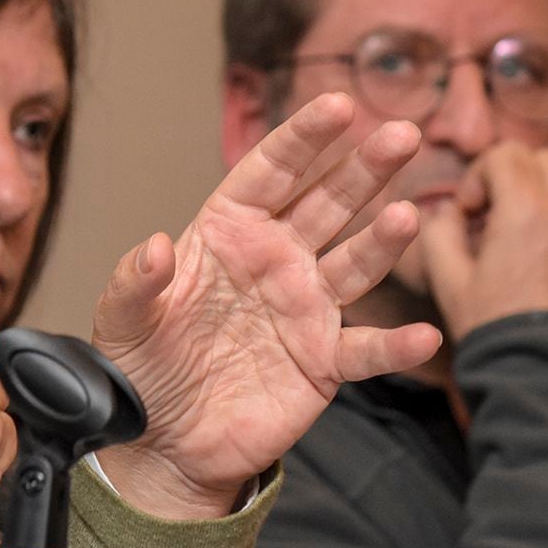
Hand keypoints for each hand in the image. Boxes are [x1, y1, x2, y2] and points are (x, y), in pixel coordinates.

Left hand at [91, 93, 441, 518]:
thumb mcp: (121, 323)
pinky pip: (367, 350)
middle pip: (329, 202)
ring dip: (384, 240)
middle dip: (365, 167)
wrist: (164, 444)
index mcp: (229, 231)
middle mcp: (277, 259)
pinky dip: (396, 344)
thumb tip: (154, 247)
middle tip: (403, 133)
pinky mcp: (323, 362)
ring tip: (407, 216)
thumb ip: (134, 283)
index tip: (340, 104)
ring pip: (356, 262)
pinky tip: (425, 335)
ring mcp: (306, 308)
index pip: (272, 172)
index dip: (305, 137)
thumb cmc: (141, 369)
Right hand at [417, 141, 547, 338]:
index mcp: (528, 210)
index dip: (480, 176)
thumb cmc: (496, 332)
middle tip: (500, 215)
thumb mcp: (449, 282)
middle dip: (520, 178)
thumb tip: (447, 213)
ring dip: (547, 215)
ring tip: (525, 261)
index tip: (473, 211)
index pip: (506, 154)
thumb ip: (440, 232)